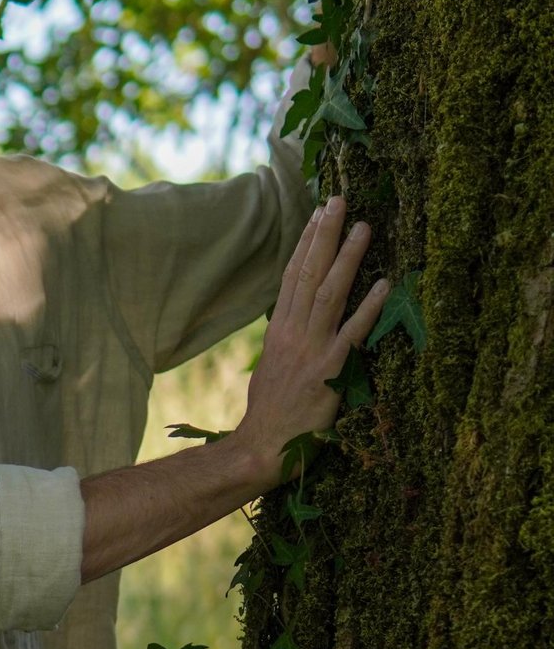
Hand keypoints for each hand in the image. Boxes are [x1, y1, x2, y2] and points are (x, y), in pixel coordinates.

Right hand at [231, 197, 387, 493]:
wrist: (262, 448)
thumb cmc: (269, 415)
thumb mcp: (270, 369)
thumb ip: (285, 342)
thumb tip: (293, 323)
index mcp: (279, 331)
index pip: (293, 277)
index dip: (306, 243)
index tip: (318, 214)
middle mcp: (293, 333)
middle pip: (309, 273)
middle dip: (325, 234)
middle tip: (340, 200)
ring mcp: (311, 350)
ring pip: (330, 293)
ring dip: (348, 258)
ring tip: (365, 227)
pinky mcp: (330, 371)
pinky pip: (353, 333)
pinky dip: (370, 308)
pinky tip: (386, 285)